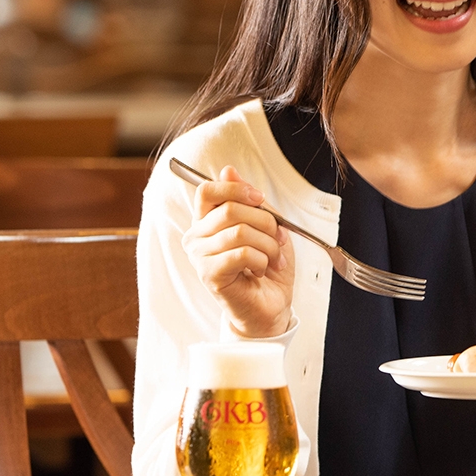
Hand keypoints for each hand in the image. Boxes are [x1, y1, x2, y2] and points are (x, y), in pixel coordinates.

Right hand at [180, 164, 293, 338]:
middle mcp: (196, 237)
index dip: (237, 189)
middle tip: (279, 238)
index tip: (260, 199)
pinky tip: (261, 271)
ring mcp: (199, 257)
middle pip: (230, 209)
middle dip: (266, 221)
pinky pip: (241, 254)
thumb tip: (228, 171)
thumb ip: (248, 200)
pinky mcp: (209, 275)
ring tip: (273, 259)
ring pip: (240, 232)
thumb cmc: (267, 266)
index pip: (206, 190)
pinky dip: (262, 261)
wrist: (271, 304)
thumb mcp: (266, 225)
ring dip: (268, 245)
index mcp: (206, 221)